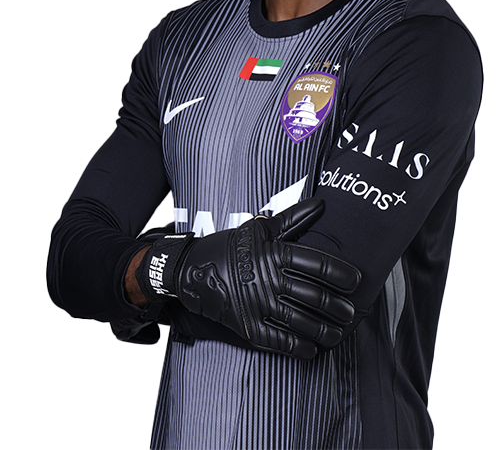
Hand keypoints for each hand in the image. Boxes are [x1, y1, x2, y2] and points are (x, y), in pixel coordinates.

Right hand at [136, 198, 360, 358]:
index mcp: (275, 253)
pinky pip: (278, 340)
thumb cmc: (232, 246)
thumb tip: (322, 204)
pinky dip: (298, 347)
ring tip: (338, 334)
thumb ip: (294, 218)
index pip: (318, 263)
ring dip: (324, 330)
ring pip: (301, 321)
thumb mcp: (261, 228)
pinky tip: (312, 349)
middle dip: (338, 307)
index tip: (357, 281)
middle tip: (351, 313)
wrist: (193, 269)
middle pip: (314, 295)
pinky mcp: (247, 324)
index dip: (341, 274)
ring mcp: (258, 304)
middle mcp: (269, 279)